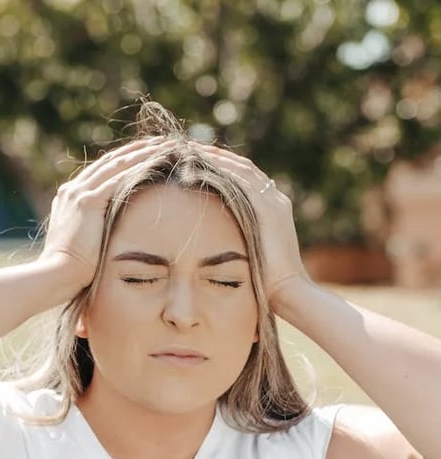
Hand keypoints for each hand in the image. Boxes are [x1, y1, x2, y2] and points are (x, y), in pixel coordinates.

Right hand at [40, 137, 173, 289]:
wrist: (57, 274)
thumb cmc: (72, 270)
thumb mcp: (83, 244)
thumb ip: (94, 232)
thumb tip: (111, 237)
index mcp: (70, 197)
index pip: (102, 172)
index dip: (124, 161)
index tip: (144, 155)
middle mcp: (73, 190)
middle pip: (110, 162)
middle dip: (136, 150)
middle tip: (159, 142)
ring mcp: (79, 193)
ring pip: (116, 165)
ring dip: (141, 153)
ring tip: (164, 146)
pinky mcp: (88, 202)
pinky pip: (117, 178)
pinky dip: (137, 168)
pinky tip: (155, 162)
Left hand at [192, 144, 309, 310]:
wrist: (286, 293)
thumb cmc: (265, 285)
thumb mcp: (249, 258)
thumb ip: (237, 244)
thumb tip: (216, 250)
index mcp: (273, 210)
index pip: (245, 179)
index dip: (221, 167)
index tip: (196, 162)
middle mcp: (275, 201)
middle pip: (243, 168)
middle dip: (216, 157)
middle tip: (188, 149)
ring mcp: (274, 204)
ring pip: (241, 169)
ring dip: (215, 158)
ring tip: (189, 151)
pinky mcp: (268, 210)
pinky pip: (242, 181)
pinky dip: (221, 169)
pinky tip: (199, 164)